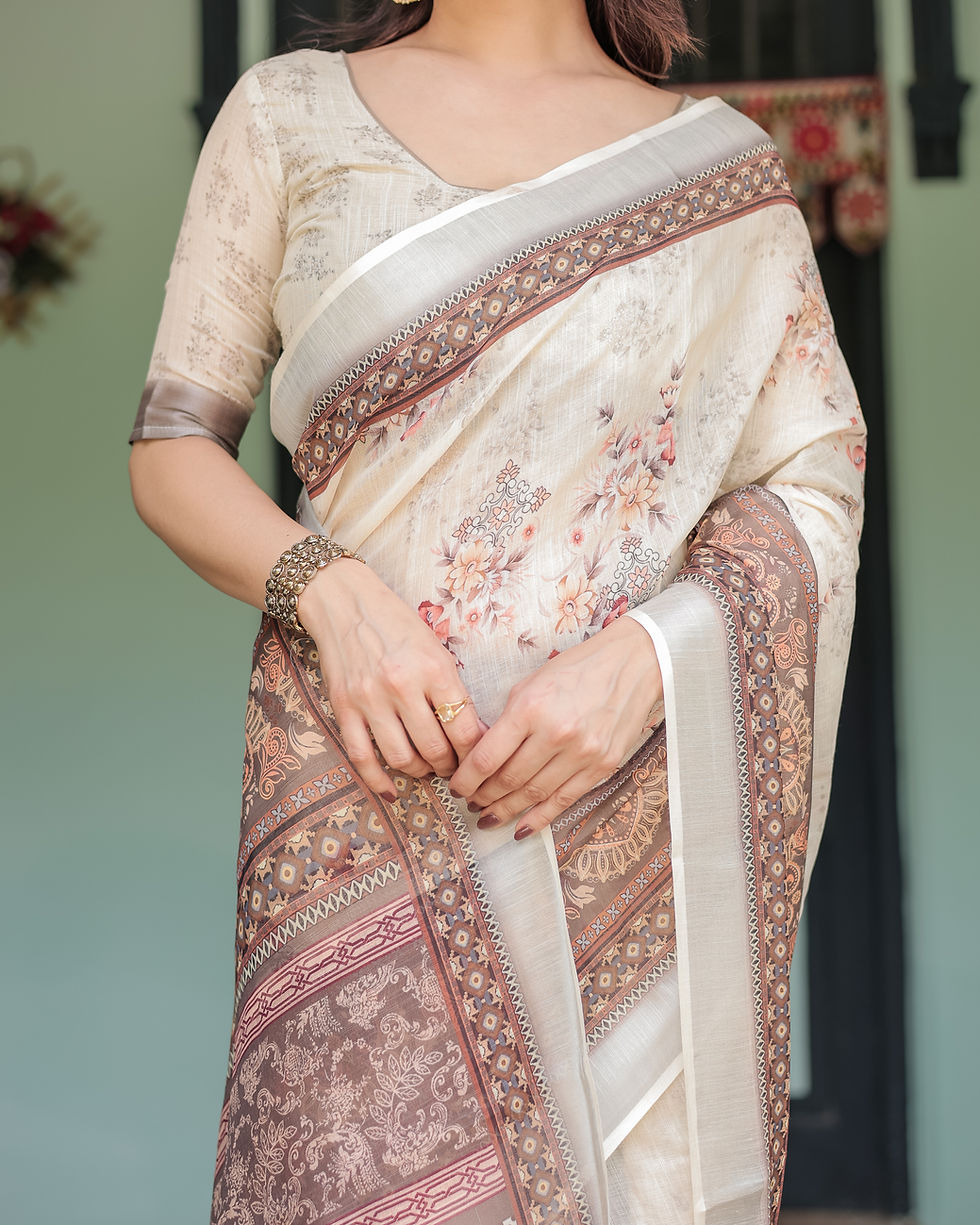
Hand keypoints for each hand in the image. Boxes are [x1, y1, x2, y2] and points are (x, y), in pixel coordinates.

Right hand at [298, 560, 484, 799]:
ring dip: (420, 772)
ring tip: (427, 768)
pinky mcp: (343, 708)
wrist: (345, 602)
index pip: (464, 727)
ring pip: (402, 758)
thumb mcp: (436, 647)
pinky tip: (392, 790)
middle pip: (435, 748)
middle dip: (450, 766)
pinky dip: (378, 780)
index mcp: (433, 668)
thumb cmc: (397, 623)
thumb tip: (474, 734)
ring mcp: (370, 698)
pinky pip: (362, 757)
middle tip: (454, 768)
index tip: (478, 760)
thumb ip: (452, 688)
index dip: (476, 753)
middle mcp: (402, 685)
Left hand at [450, 615, 661, 837]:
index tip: (456, 788)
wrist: (633, 664)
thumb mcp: (531, 683)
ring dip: (506, 810)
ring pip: (534, 794)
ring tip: (488, 817)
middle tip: (469, 803)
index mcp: (531, 708)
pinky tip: (521, 829)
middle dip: (483, 797)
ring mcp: (582, 754)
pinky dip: (540, 818)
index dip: (466, 779)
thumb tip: (483, 755)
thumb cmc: (576, 669)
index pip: (488, 757)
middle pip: (508, 780)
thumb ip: (508, 720)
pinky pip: (564, 801)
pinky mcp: (602, 767)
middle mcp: (556, 734)